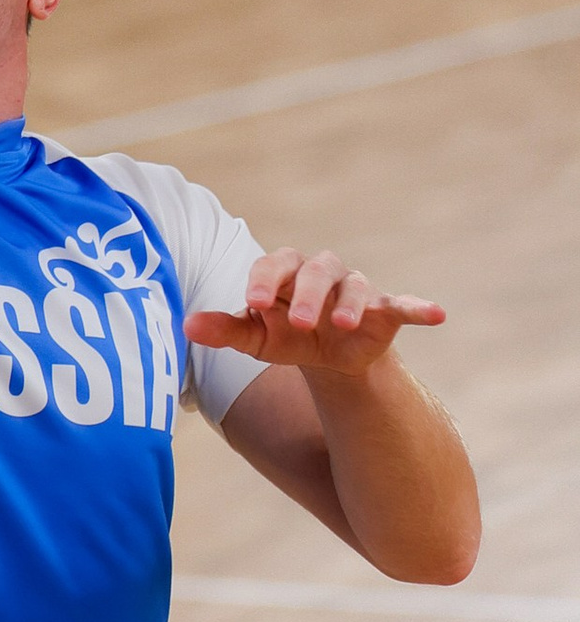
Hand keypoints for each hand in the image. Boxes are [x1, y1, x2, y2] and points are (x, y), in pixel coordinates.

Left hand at [187, 247, 444, 377]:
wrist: (329, 356)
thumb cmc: (284, 336)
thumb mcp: (255, 338)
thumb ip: (225, 329)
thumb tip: (186, 326)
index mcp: (286, 272)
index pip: (273, 266)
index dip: (262, 281)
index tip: (250, 304)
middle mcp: (322, 273)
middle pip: (316, 272)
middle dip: (307, 295)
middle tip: (299, 323)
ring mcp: (355, 290)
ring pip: (355, 286)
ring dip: (350, 304)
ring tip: (343, 324)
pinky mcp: (385, 310)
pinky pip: (403, 304)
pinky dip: (419, 307)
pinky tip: (436, 314)